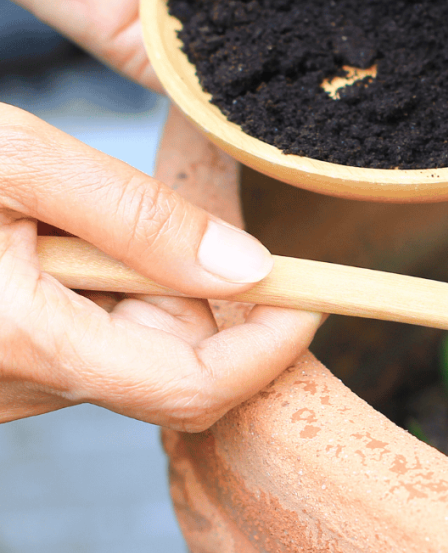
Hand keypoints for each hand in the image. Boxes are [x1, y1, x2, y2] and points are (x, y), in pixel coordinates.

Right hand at [0, 104, 322, 429]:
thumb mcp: (18, 163)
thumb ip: (139, 220)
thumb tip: (252, 271)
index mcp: (20, 342)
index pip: (197, 388)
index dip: (272, 345)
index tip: (313, 291)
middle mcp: (9, 390)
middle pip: (170, 368)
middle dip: (201, 299)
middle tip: (165, 218)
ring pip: (128, 357)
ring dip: (146, 292)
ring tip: (77, 220)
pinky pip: (81, 351)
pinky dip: (102, 300)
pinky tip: (53, 246)